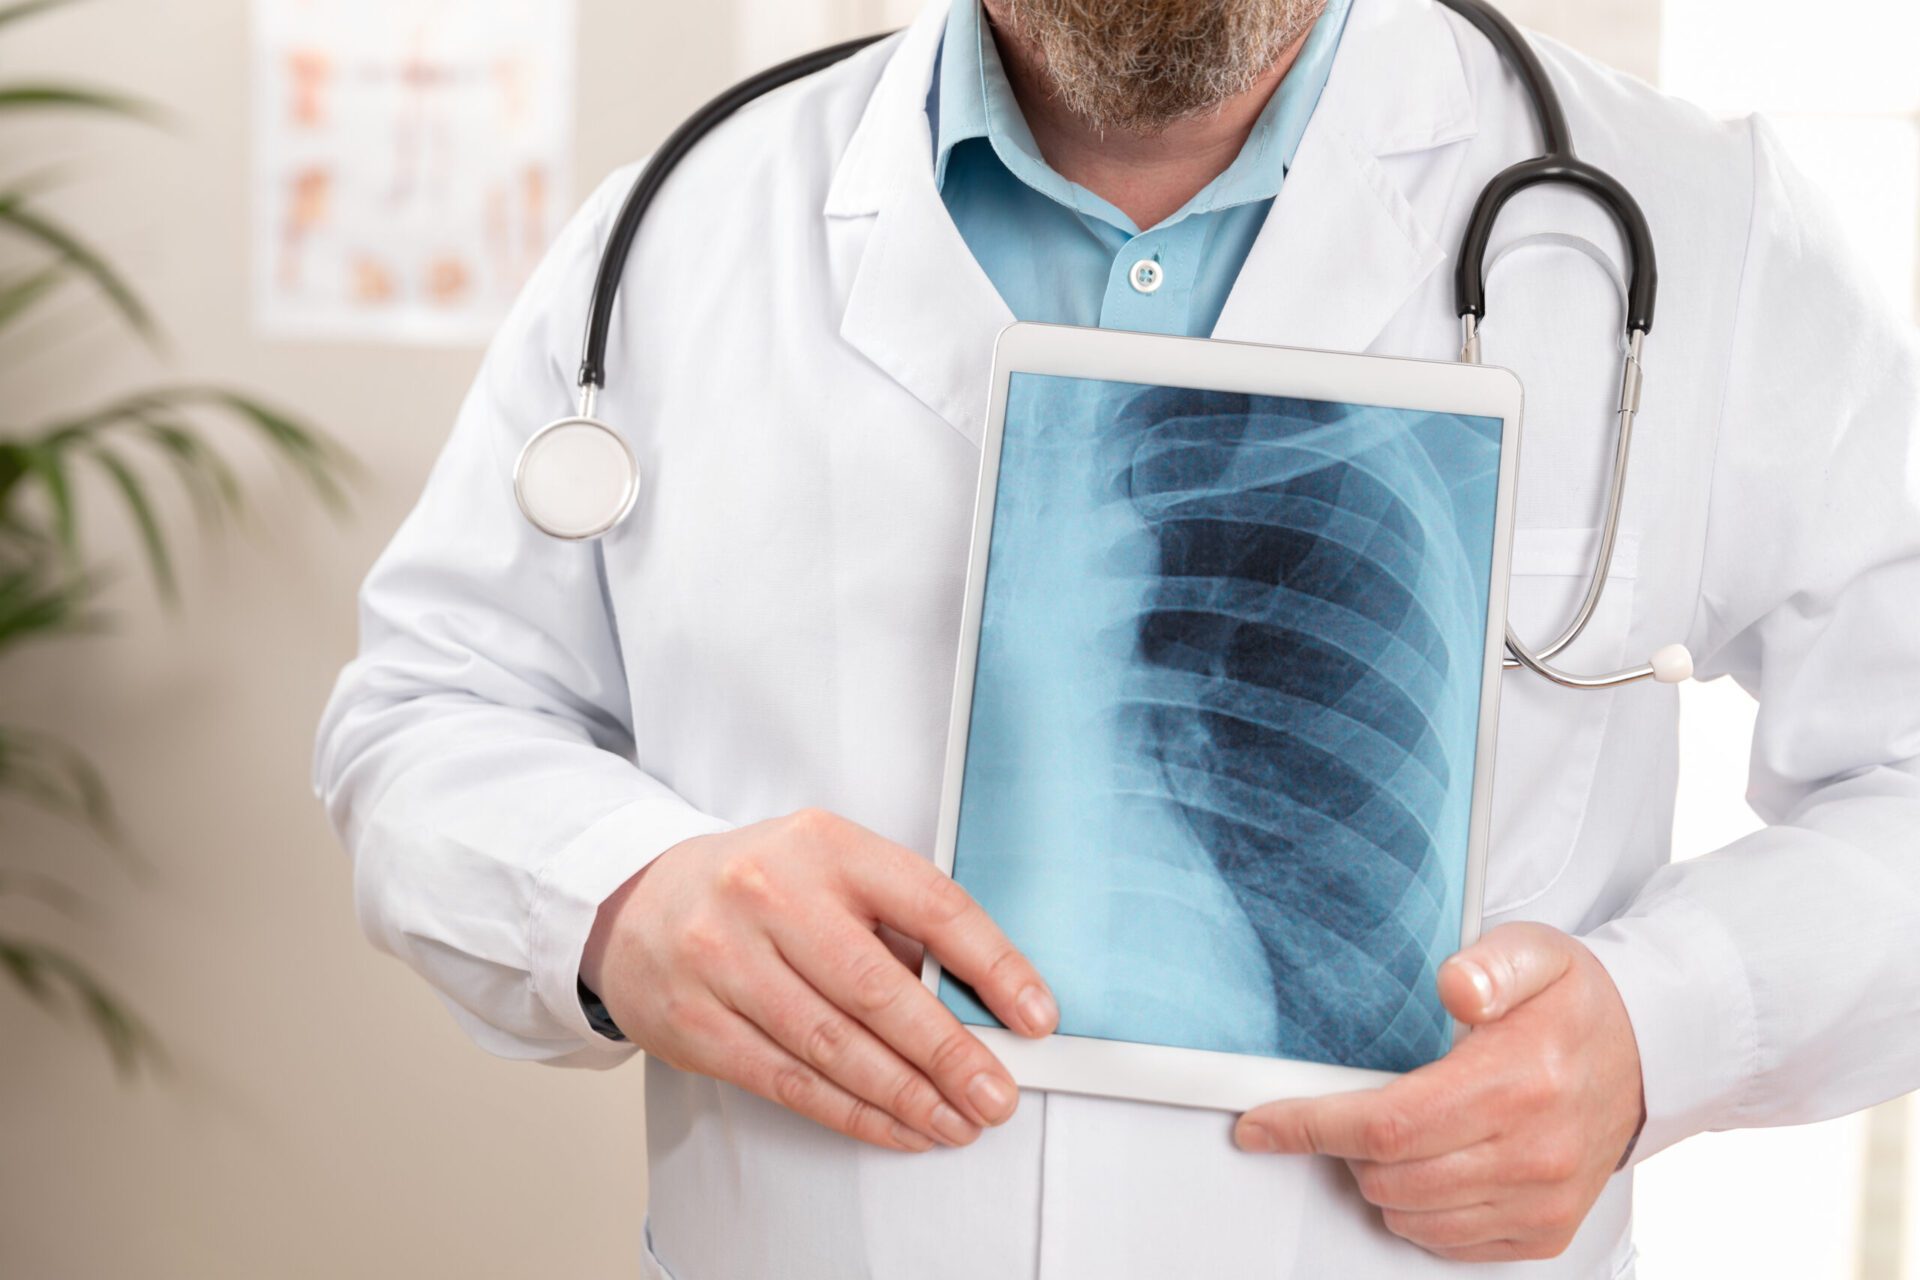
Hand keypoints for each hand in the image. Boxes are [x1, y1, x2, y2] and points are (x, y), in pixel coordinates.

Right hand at [582, 808, 1057, 1152]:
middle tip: (996, 1093)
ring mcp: (725, 959)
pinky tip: (896, 1125)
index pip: (929, 903)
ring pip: (834, 1045)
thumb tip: (979, 1005)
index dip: (993, 964)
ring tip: (956, 1120)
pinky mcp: (696, 1021)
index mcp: (824, 845)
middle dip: (949, 1053)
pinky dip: (853, 1113)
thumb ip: (894, 922)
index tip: (1034, 1014)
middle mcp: (771, 895)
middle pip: (878, 988)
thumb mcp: (828, 868)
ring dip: (906, 1095)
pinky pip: (789, 1081)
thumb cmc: (757, 886)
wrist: (640, 902)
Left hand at [1233, 923, 1644, 1262]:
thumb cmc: (1578, 1006)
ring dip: (1381, 1180)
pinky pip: (1450, 1243)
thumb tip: (1454, 985)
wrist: (1647, 1056)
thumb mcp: (1537, 953)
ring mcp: (1542, 1200)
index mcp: (1520, 1082)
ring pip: (1412, 1217)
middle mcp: (1535, 1152)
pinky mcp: (1544, 1230)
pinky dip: (1421, 1211)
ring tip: (1399, 1131)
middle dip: (1345, 1146)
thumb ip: (1490, 963)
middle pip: (1391, 1177)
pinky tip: (1432, 1163)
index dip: (1312, 1127)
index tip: (1261, 1123)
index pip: (1389, 1123)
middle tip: (1351, 1106)